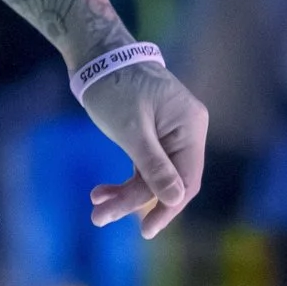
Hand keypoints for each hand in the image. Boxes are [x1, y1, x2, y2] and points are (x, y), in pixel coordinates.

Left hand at [82, 61, 207, 237]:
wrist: (96, 56)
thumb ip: (154, 167)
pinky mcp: (151, 136)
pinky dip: (123, 180)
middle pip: (167, 181)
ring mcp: (169, 134)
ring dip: (124, 194)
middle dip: (134, 201)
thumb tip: (175, 200)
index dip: (168, 208)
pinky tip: (100, 192)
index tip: (146, 230)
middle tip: (99, 218)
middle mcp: (186, 132)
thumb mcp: (132, 130)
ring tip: (96, 207)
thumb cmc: (115, 87)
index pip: (187, 179)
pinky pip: (142, 167)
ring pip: (151, 178)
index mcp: (191, 127)